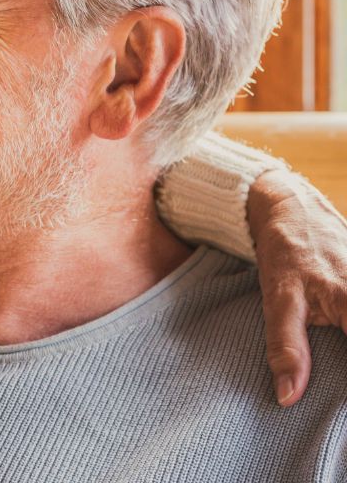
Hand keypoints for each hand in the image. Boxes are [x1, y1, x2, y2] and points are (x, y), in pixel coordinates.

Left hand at [248, 168, 346, 406]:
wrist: (293, 206)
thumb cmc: (285, 252)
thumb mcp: (278, 298)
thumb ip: (286, 347)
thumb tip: (288, 397)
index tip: (340, 411)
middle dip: (345, 365)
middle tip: (333, 378)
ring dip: (344, 348)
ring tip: (334, 356)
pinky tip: (337, 331)